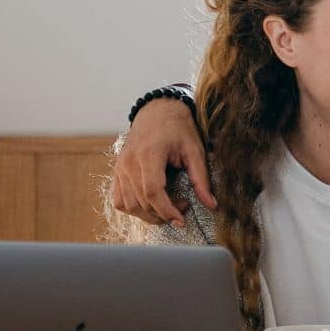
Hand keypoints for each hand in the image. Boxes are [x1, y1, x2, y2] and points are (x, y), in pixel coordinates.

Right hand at [109, 98, 214, 227]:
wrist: (158, 110)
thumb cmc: (177, 128)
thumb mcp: (195, 150)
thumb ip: (202, 179)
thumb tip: (212, 205)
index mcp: (148, 154)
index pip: (152, 192)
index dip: (167, 211)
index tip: (181, 220)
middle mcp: (129, 162)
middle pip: (141, 202)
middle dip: (163, 214)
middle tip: (182, 206)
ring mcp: (120, 167)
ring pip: (129, 205)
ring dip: (149, 214)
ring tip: (169, 206)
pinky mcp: (117, 171)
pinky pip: (119, 200)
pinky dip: (134, 208)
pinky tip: (150, 204)